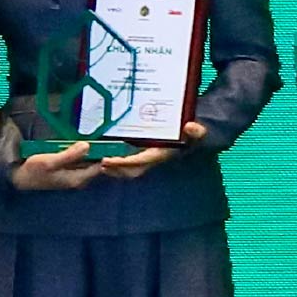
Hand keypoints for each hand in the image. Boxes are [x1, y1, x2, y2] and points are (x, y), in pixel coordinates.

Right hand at [8, 139, 106, 193]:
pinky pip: (78, 160)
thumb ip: (70, 155)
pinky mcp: (67, 171)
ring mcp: (73, 175)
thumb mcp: (51, 161)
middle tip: (97, 137)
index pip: (99, 166)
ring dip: (87, 151)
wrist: (18, 177)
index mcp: (77, 179)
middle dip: (96, 151)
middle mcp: (78, 179)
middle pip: (94, 163)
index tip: (105, 141)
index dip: (104, 154)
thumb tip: (87, 146)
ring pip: (86, 161)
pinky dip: (78, 153)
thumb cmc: (34, 171)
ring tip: (85, 140)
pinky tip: (74, 145)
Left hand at [87, 121, 206, 182]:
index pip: (141, 161)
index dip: (125, 162)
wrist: (196, 136)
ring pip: (127, 168)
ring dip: (113, 167)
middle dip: (115, 168)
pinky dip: (115, 161)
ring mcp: (147, 158)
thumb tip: (190, 127)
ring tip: (96, 161)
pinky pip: (127, 161)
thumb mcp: (200, 132)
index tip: (109, 160)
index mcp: (163, 154)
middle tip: (99, 162)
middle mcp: (153, 159)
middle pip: (131, 169)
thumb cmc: (195, 135)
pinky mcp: (143, 154)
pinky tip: (103, 155)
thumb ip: (198, 132)